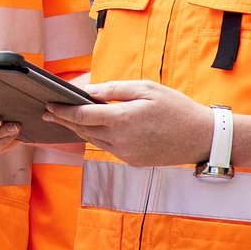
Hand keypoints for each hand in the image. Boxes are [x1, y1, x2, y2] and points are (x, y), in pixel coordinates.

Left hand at [42, 79, 213, 166]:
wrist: (202, 138)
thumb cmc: (176, 108)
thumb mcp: (146, 88)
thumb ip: (114, 90)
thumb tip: (89, 91)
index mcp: (123, 120)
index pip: (82, 116)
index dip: (62, 110)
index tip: (48, 104)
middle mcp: (121, 140)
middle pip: (83, 130)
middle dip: (64, 120)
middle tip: (48, 111)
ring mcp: (126, 153)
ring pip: (93, 141)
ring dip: (78, 130)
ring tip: (65, 119)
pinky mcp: (133, 161)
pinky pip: (108, 148)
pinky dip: (97, 137)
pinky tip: (92, 129)